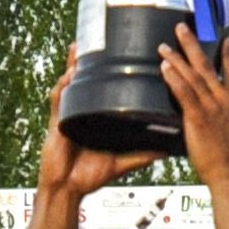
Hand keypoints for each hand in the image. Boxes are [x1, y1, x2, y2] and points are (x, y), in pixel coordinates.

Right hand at [39, 49, 164, 198]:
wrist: (68, 190)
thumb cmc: (89, 177)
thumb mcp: (123, 162)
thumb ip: (145, 153)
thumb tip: (169, 149)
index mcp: (97, 119)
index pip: (104, 90)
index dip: (109, 72)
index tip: (122, 54)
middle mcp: (83, 113)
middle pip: (86, 82)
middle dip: (88, 61)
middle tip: (98, 38)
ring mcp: (69, 116)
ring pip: (71, 85)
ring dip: (74, 66)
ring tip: (80, 48)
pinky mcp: (58, 124)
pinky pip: (59, 101)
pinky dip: (63, 87)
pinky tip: (70, 74)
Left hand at [156, 25, 228, 191]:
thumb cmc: (228, 156)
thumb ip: (224, 114)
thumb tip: (214, 109)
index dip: (228, 53)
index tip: (224, 37)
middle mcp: (227, 100)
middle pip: (209, 66)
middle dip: (194, 45)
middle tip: (182, 28)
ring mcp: (214, 107)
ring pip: (194, 76)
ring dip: (178, 58)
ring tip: (165, 45)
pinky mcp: (199, 117)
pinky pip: (185, 93)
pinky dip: (174, 78)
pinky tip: (165, 67)